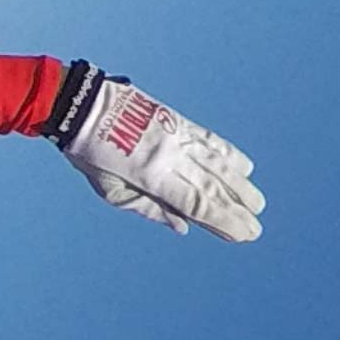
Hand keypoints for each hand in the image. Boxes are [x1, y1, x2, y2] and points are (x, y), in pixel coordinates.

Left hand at [48, 64, 262, 240]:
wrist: (82, 105)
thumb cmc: (89, 153)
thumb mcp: (111, 190)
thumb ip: (149, 208)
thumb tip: (184, 226)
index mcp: (151, 175)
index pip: (196, 203)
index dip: (223, 221)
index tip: (244, 234)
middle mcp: (170, 154)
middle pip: (213, 186)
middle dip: (237, 209)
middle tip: (255, 228)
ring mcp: (177, 135)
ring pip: (219, 163)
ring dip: (241, 185)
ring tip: (257, 204)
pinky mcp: (178, 120)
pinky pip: (211, 139)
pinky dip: (231, 154)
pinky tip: (246, 167)